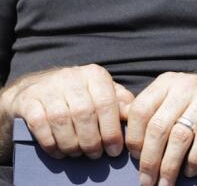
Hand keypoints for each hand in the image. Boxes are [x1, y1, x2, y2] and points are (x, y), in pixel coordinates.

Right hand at [0, 64, 133, 159]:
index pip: (107, 103)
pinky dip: (51, 143)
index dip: (111, 131)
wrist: (37, 88)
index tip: (115, 150)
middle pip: (84, 113)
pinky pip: (40, 125)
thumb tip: (135, 116)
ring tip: (78, 154)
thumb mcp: (103, 93)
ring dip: (71, 144)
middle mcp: (71, 77)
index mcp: (94, 74)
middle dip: (91, 140)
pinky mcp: (28, 100)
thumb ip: (120, 102)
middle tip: (95, 155)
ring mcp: (48, 88)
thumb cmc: (80, 95)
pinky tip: (59, 152)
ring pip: (61, 120)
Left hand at [124, 72, 196, 185]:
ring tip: (166, 183)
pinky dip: (195, 159)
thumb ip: (155, 109)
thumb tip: (121, 131)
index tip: (134, 160)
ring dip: (170, 166)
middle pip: (158, 127)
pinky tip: (191, 171)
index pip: (139, 111)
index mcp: (168, 82)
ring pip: (180, 136)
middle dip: (150, 161)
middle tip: (146, 182)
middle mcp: (187, 84)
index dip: (133, 139)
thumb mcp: (179, 97)